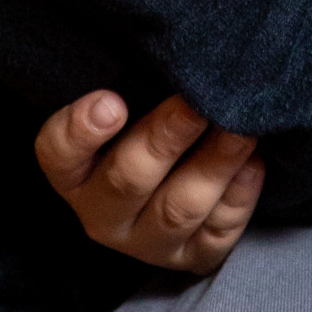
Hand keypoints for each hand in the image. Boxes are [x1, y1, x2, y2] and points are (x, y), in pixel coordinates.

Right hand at [35, 90, 264, 272]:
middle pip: (127, 180)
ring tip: (241, 129)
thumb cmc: (145, 123)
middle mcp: (102, 213)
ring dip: (213, 166)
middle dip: (165, 139)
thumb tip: (174, 53)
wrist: (177, 175)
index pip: (58, 153)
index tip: (111, 101)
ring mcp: (147, 241)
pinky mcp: (191, 258)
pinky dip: (238, 198)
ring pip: (177, 210)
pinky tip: (253, 163)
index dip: (80, 130)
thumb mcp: (127, 102)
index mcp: (73, 171)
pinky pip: (215, 235)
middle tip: (196, 104)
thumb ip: (133, 82)